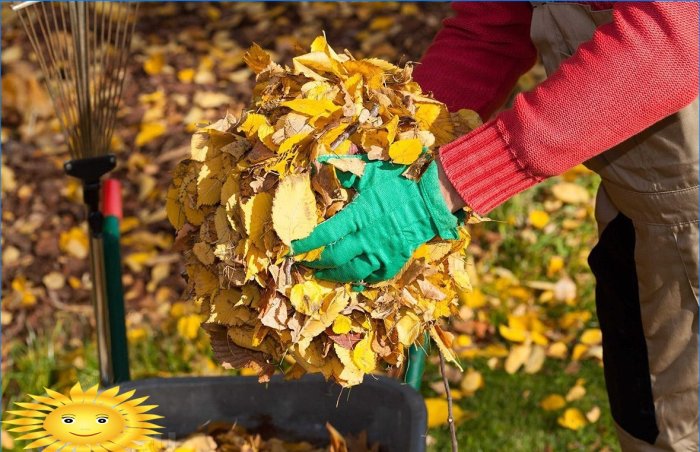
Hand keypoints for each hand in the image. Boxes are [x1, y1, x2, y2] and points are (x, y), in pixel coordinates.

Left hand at [291, 155, 460, 283]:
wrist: (430, 199)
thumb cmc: (399, 183)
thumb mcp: (370, 171)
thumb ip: (344, 168)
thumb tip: (322, 159)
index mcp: (358, 216)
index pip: (325, 234)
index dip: (307, 244)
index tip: (294, 247)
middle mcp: (367, 238)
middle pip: (334, 258)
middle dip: (316, 264)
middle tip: (305, 264)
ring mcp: (382, 252)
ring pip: (352, 272)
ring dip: (334, 276)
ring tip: (322, 276)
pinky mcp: (395, 260)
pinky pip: (375, 277)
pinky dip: (362, 280)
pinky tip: (353, 280)